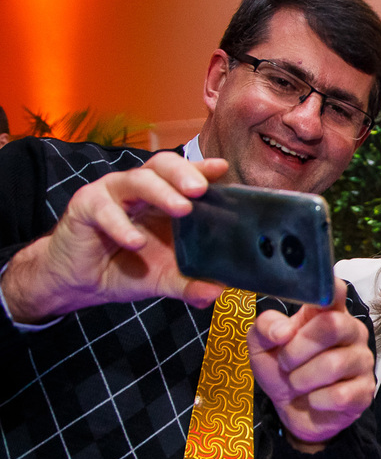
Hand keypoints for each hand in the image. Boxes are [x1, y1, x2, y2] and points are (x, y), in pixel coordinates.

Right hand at [2, 153, 227, 322]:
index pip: (185, 176)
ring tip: (182, 209)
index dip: (202, 169)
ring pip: (137, 180)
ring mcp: (113, 194)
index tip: (222, 168)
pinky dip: (120, 224)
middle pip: (162, 166)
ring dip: (161, 192)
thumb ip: (190, 284)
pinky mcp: (86, 206)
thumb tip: (218, 292)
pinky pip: (104, 209)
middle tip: (201, 189)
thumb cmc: (127, 268)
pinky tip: (135, 241)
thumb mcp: (164, 279)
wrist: (80, 282)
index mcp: (165, 199)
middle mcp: (141, 190)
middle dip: (184, 173)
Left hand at [248, 278, 374, 447]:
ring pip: (334, 364)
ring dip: (303, 379)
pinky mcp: (365, 390)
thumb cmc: (283, 370)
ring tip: (297, 383)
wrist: (293, 409)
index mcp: (327, 313)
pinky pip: (340, 394)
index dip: (326, 288)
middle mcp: (351, 331)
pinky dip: (317, 400)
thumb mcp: (263, 346)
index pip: (336, 290)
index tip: (311, 298)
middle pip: (332, 325)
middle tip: (286, 363)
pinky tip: (315, 399)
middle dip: (298, 349)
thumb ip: (266, 328)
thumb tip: (284, 331)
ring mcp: (362, 360)